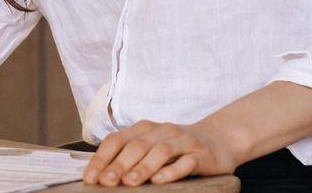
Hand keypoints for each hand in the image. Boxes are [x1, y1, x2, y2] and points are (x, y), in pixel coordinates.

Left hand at [84, 121, 237, 186]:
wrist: (220, 139)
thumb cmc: (179, 147)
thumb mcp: (153, 146)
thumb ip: (131, 156)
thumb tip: (101, 175)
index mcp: (145, 129)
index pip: (118, 139)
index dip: (102, 157)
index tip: (91, 176)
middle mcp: (163, 131)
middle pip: (137, 145)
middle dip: (119, 164)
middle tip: (106, 182)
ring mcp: (183, 142)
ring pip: (161, 152)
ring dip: (143, 167)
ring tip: (130, 182)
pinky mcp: (202, 155)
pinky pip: (186, 162)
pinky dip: (172, 171)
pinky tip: (160, 180)